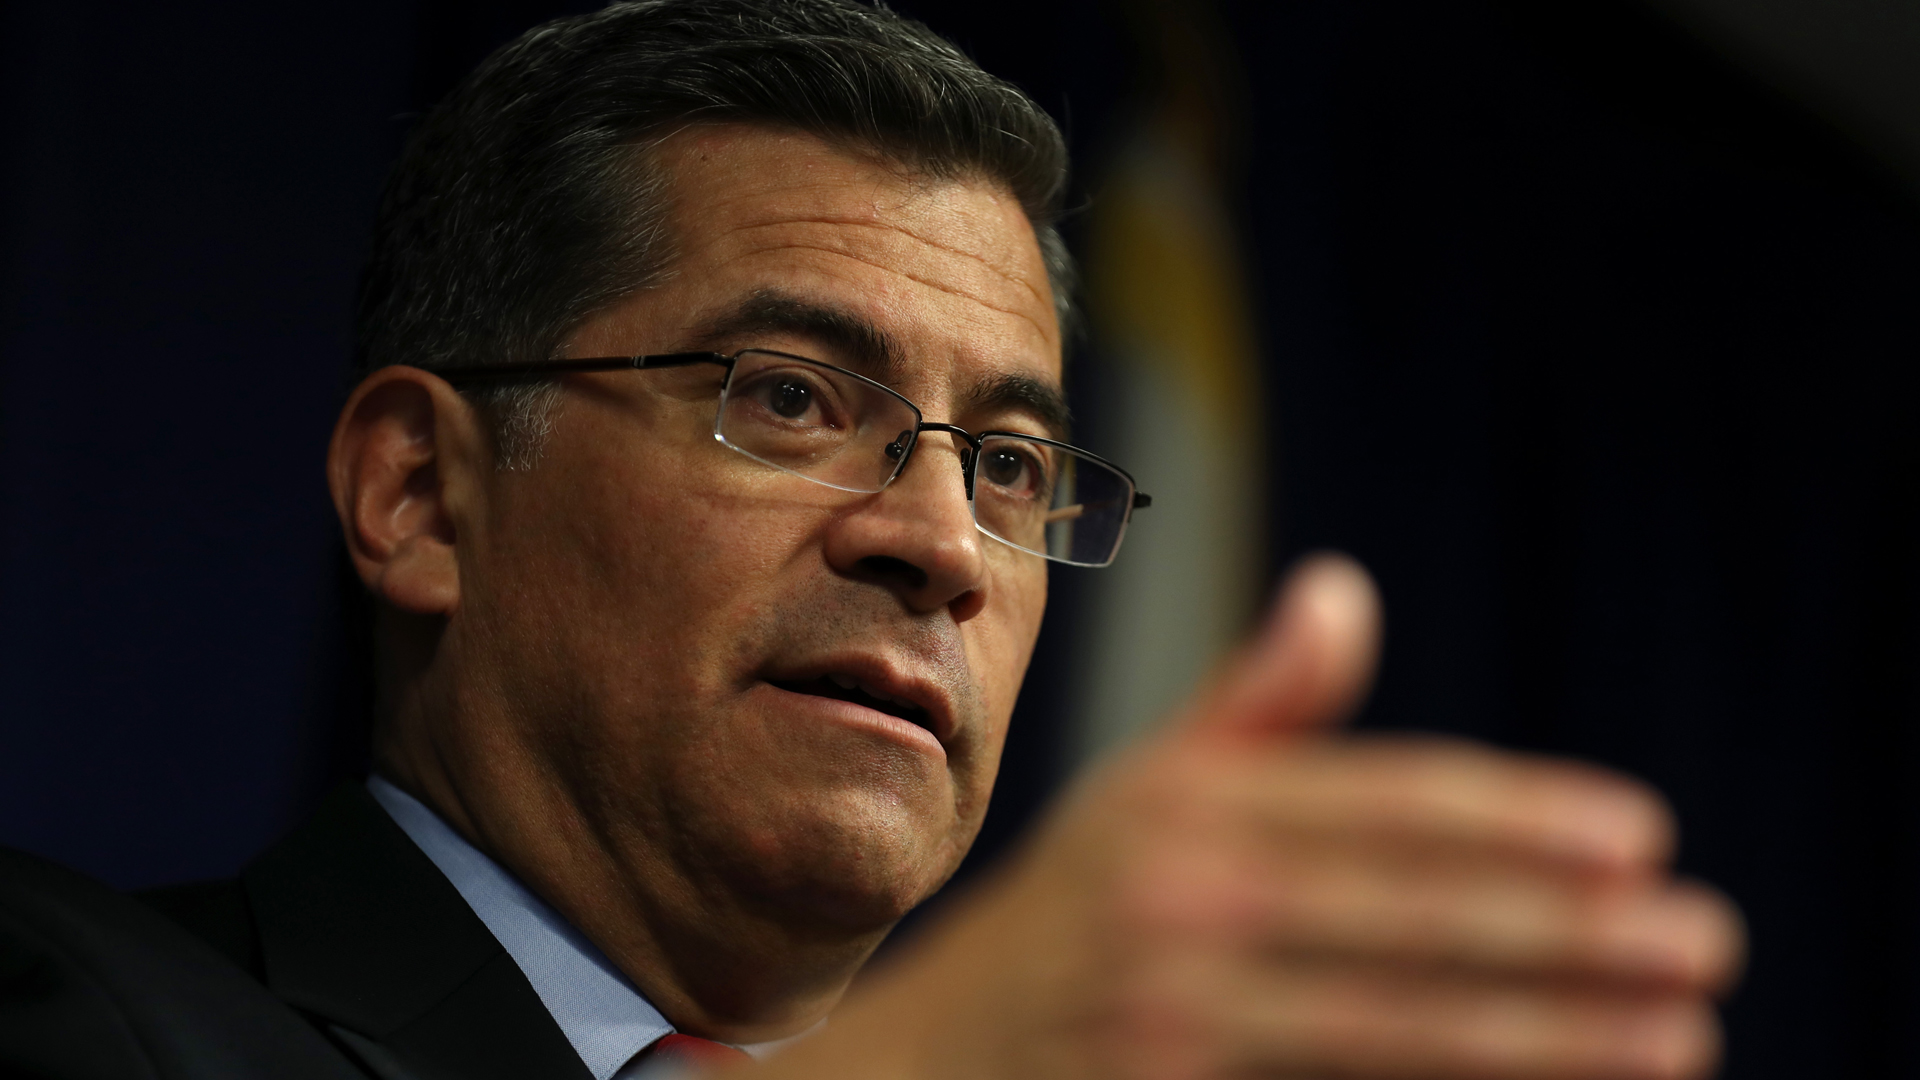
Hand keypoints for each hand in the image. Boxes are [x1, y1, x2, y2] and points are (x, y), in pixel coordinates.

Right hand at [760, 555, 1744, 1079]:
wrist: (924, 1064)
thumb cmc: (1065, 924)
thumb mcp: (1137, 796)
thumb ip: (1252, 707)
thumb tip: (1345, 588)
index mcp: (1177, 800)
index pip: (1379, 803)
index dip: (1516, 819)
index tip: (1638, 838)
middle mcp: (1175, 898)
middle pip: (1410, 915)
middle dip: (1570, 933)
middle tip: (1703, 942)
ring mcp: (1172, 1016)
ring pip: (1398, 1027)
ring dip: (1553, 1035)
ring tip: (1676, 1037)